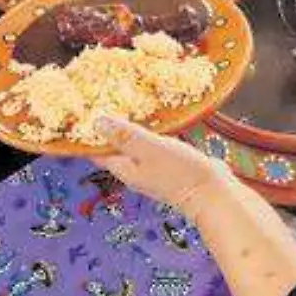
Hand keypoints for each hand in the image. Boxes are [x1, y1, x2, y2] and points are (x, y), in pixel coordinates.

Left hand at [89, 115, 234, 219]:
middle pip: (113, 147)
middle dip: (107, 128)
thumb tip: (97, 122)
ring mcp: (152, 168)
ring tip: (125, 105)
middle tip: (102, 101)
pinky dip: (149, 132)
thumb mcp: (150, 149)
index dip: (86, 134)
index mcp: (124, 168)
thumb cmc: (181, 173)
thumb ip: (125, 136)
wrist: (213, 194)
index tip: (81, 113)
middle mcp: (134, 170)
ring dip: (128, 128)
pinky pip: (152, 145)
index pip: (96, 151)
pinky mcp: (169, 164)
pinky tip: (155, 120)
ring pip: (133, 145)